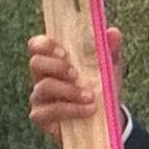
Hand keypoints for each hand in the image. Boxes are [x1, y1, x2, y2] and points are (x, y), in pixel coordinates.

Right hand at [27, 28, 123, 144]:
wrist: (106, 117)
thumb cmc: (101, 87)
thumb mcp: (109, 68)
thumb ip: (110, 50)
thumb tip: (113, 31)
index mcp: (55, 59)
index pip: (37, 45)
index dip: (45, 44)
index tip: (64, 52)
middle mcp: (42, 76)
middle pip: (35, 63)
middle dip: (56, 66)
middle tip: (76, 74)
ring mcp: (39, 97)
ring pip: (44, 87)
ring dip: (69, 91)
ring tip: (91, 97)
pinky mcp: (41, 116)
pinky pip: (48, 111)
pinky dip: (71, 110)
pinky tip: (88, 110)